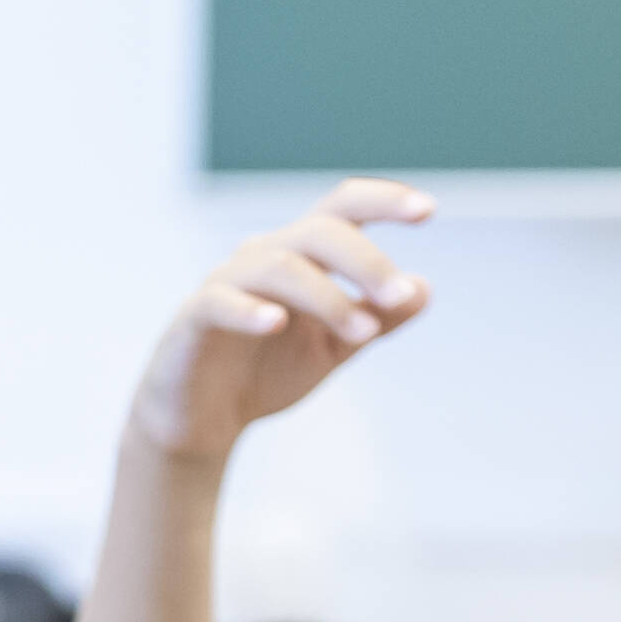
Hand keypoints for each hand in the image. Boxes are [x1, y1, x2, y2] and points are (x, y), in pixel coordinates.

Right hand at [131, 181, 434, 461]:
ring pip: (279, 267)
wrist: (201, 419)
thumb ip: (375, 320)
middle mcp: (264, 256)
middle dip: (366, 260)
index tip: (428, 211)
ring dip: (328, 297)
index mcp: (302, 256)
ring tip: (363, 334)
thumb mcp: (333, 349)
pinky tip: (276, 324)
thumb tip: (423, 290)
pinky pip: (219, 301)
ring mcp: (226, 284)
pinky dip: (249, 310)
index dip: (383, 202)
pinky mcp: (192, 319)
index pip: (343, 211)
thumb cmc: (266, 370)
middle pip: (319, 232)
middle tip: (400, 296)